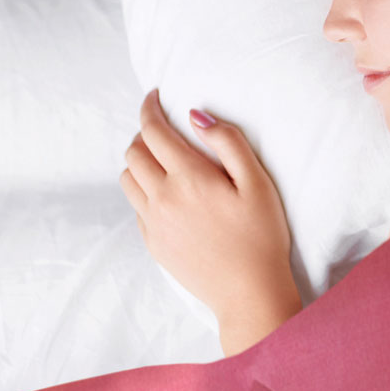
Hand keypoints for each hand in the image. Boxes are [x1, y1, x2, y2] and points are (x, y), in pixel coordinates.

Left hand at [119, 89, 301, 353]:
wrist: (249, 293)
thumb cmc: (262, 236)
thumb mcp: (257, 182)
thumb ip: (228, 143)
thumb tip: (196, 116)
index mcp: (188, 177)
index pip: (153, 130)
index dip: (150, 108)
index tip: (155, 97)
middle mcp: (162, 198)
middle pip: (133, 152)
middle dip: (145, 134)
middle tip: (165, 131)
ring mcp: (154, 223)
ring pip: (128, 179)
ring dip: (139, 162)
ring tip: (163, 162)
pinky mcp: (154, 244)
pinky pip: (137, 207)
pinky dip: (145, 192)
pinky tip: (171, 196)